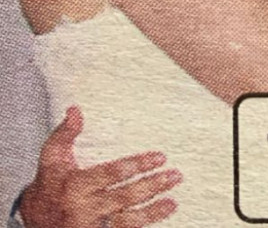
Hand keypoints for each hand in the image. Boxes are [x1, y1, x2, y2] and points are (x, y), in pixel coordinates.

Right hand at [20, 107, 181, 227]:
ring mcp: (89, 227)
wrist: (35, 218)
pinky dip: (141, 226)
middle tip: (174, 176)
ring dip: (151, 212)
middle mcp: (82, 209)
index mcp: (74, 186)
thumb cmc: (50, 182)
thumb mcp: (52, 157)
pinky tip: (158, 217)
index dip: (136, 165)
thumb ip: (65, 133)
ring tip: (172, 201)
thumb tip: (75, 109)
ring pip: (125, 222)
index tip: (160, 157)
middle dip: (151, 187)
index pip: (110, 174)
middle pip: (123, 198)